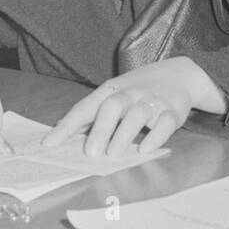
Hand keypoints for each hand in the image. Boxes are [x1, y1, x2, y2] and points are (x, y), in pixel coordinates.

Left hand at [41, 59, 205, 156]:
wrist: (180, 74)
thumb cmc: (137, 91)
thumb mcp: (114, 95)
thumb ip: (92, 115)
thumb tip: (63, 136)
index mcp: (110, 91)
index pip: (85, 107)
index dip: (66, 126)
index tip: (49, 144)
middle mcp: (130, 93)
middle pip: (112, 107)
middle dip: (100, 129)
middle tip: (90, 153)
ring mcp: (152, 101)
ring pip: (137, 114)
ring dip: (124, 134)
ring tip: (114, 154)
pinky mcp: (173, 111)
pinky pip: (165, 122)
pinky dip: (156, 136)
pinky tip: (145, 149)